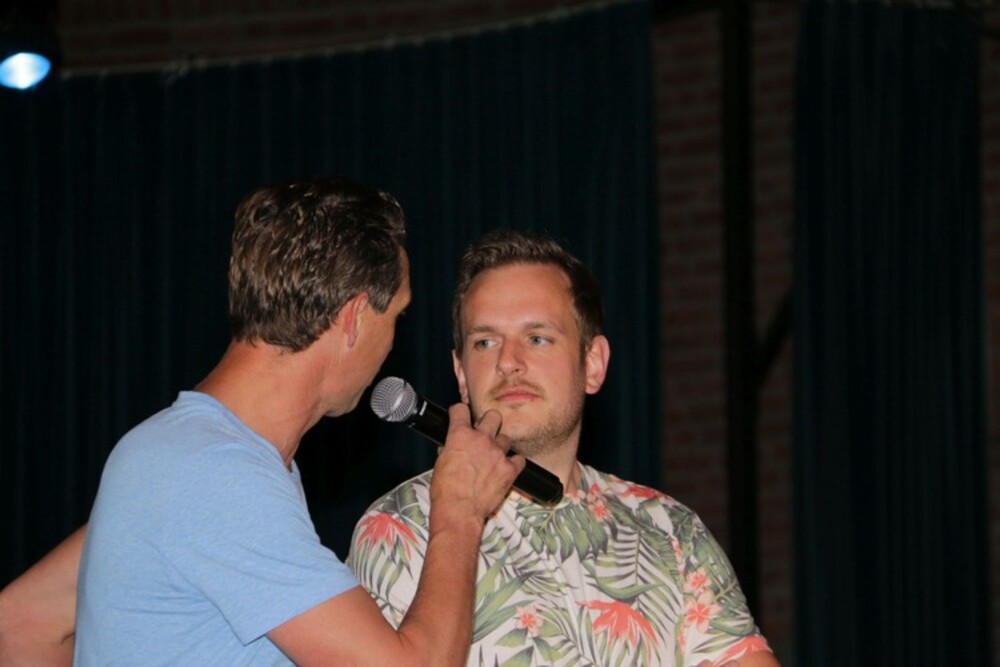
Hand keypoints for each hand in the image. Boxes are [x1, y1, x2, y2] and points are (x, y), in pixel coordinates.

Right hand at [429, 404, 524, 525]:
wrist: (459, 510)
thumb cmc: (446, 491)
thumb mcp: (440, 464)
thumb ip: (449, 451)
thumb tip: (451, 449)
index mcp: (460, 435)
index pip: (461, 410)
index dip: (460, 412)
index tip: (461, 415)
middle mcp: (481, 439)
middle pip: (493, 416)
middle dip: (489, 422)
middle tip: (484, 433)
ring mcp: (497, 453)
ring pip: (506, 438)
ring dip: (500, 446)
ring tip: (494, 457)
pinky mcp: (509, 469)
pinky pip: (519, 459)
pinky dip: (514, 463)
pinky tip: (507, 468)